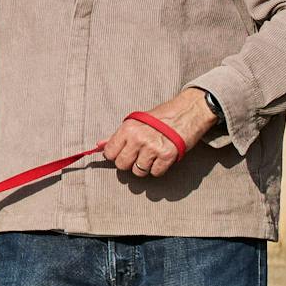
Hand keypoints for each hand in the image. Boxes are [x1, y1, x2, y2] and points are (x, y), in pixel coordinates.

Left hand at [104, 92, 219, 179]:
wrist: (188, 112)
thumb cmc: (161, 117)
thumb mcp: (136, 121)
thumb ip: (117, 136)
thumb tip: (98, 145)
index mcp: (128, 128)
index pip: (110, 153)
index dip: (115, 155)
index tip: (123, 153)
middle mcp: (138, 138)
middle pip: (122, 165)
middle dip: (129, 163)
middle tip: (138, 156)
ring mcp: (153, 148)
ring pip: (138, 172)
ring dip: (144, 167)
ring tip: (150, 156)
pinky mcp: (167, 156)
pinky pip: (155, 173)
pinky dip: (158, 169)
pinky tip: (161, 158)